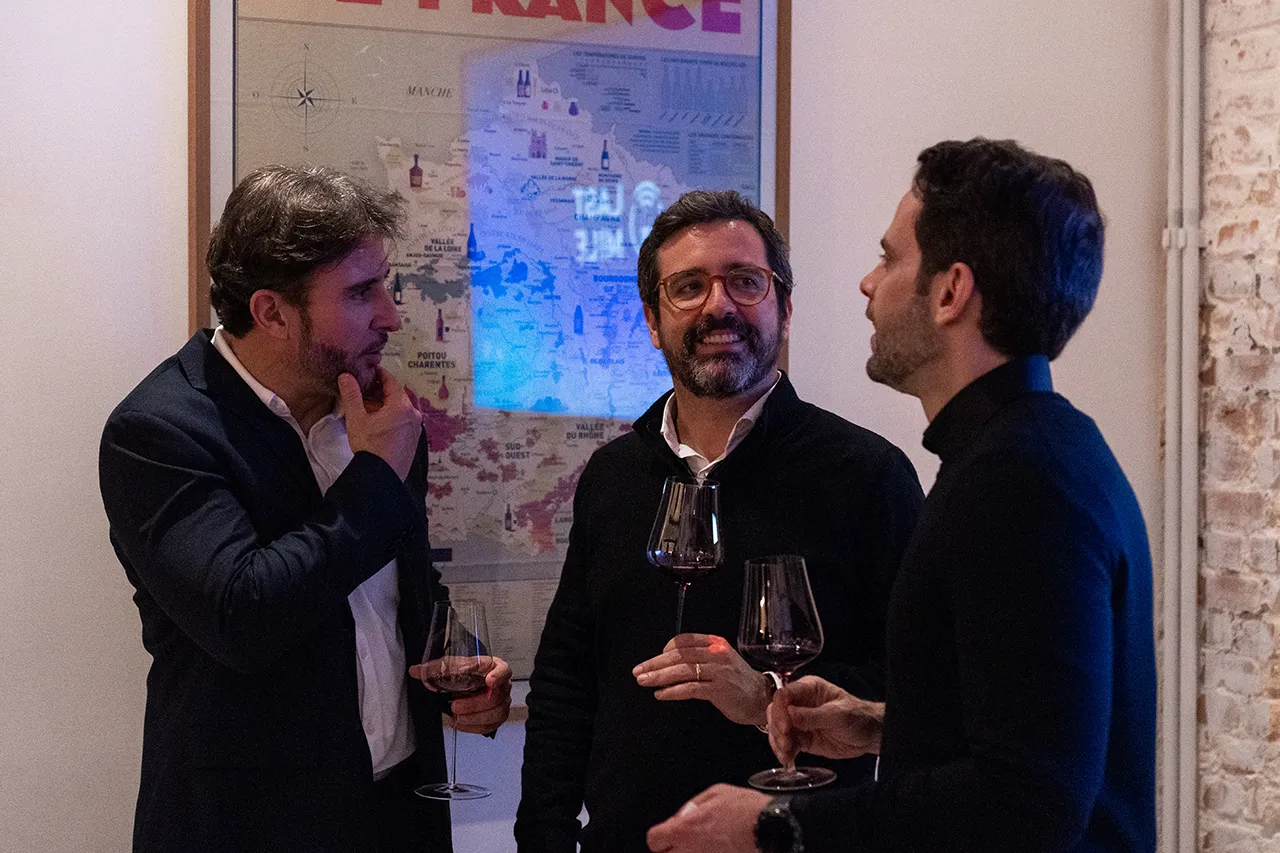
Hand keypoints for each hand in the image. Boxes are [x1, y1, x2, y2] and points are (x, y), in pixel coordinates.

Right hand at [339, 367, 421, 480]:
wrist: (381, 476)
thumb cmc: (370, 447)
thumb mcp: (357, 418)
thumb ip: (352, 395)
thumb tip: (346, 376)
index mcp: (402, 406)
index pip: (392, 381)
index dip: (379, 374)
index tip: (370, 370)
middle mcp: (413, 415)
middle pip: (396, 396)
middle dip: (379, 392)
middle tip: (363, 391)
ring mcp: (415, 429)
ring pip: (399, 409)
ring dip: (384, 406)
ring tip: (366, 408)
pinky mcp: (413, 440)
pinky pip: (403, 422)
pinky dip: (391, 418)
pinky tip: (377, 424)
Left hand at [410, 655, 512, 734]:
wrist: (471, 681)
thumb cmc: (466, 671)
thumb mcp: (452, 666)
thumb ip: (435, 668)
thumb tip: (415, 671)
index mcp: (494, 667)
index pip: (503, 670)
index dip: (498, 676)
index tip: (489, 681)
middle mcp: (502, 685)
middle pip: (497, 696)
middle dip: (475, 704)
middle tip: (456, 706)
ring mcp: (502, 701)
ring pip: (496, 713)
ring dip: (475, 718)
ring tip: (457, 717)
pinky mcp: (497, 716)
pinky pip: (490, 725)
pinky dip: (474, 727)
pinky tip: (460, 723)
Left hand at [632, 634, 770, 726]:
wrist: (762, 697)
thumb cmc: (736, 680)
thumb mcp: (720, 661)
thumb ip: (699, 658)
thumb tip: (667, 663)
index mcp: (715, 643)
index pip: (684, 640)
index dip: (666, 649)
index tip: (655, 660)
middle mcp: (717, 654)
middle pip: (680, 655)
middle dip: (655, 663)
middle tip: (638, 671)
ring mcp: (719, 672)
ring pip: (683, 671)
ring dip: (659, 677)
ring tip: (644, 681)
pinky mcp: (720, 690)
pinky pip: (691, 689)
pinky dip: (673, 691)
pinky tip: (661, 694)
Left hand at [647, 784, 768, 852]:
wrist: (773, 829)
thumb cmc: (746, 809)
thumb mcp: (716, 793)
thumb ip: (692, 806)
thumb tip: (681, 817)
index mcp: (685, 829)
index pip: (654, 840)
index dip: (662, 836)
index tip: (671, 834)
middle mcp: (689, 852)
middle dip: (674, 849)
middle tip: (689, 841)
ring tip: (706, 845)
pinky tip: (719, 849)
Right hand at [767, 675, 883, 766]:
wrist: (869, 735)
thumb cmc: (858, 716)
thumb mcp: (838, 714)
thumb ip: (813, 715)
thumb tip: (789, 715)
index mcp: (809, 689)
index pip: (784, 695)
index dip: (780, 710)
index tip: (784, 726)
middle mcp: (800, 703)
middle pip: (776, 712)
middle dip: (777, 729)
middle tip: (786, 743)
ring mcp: (799, 722)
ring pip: (777, 729)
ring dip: (778, 742)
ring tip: (787, 754)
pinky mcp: (802, 738)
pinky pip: (786, 744)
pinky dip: (783, 752)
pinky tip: (787, 760)